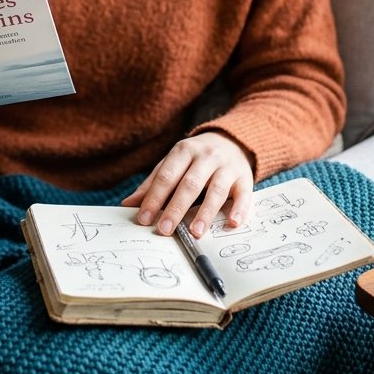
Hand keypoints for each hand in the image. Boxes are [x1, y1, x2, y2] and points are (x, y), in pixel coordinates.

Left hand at [121, 131, 253, 237]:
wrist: (233, 140)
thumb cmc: (196, 158)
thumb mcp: (174, 163)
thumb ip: (153, 183)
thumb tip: (127, 205)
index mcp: (184, 151)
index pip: (166, 176)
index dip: (154, 198)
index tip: (144, 219)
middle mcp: (206, 157)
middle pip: (190, 184)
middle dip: (176, 208)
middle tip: (165, 230)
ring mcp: (227, 167)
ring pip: (216, 190)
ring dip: (206, 212)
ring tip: (196, 232)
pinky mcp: (245, 178)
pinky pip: (244, 194)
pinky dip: (240, 209)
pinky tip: (232, 223)